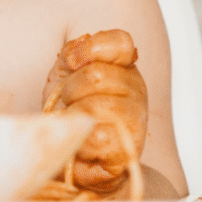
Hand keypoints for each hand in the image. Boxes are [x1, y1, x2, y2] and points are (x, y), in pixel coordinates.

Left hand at [42, 30, 146, 195]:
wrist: (73, 157)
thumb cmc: (70, 114)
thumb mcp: (65, 75)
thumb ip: (72, 53)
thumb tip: (75, 52)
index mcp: (122, 68)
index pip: (121, 44)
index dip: (93, 48)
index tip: (71, 62)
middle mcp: (135, 90)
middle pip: (96, 75)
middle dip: (70, 90)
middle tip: (69, 103)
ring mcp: (134, 120)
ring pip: (93, 107)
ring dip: (72, 117)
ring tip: (74, 124)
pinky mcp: (126, 150)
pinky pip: (96, 138)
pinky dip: (79, 143)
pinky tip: (80, 145)